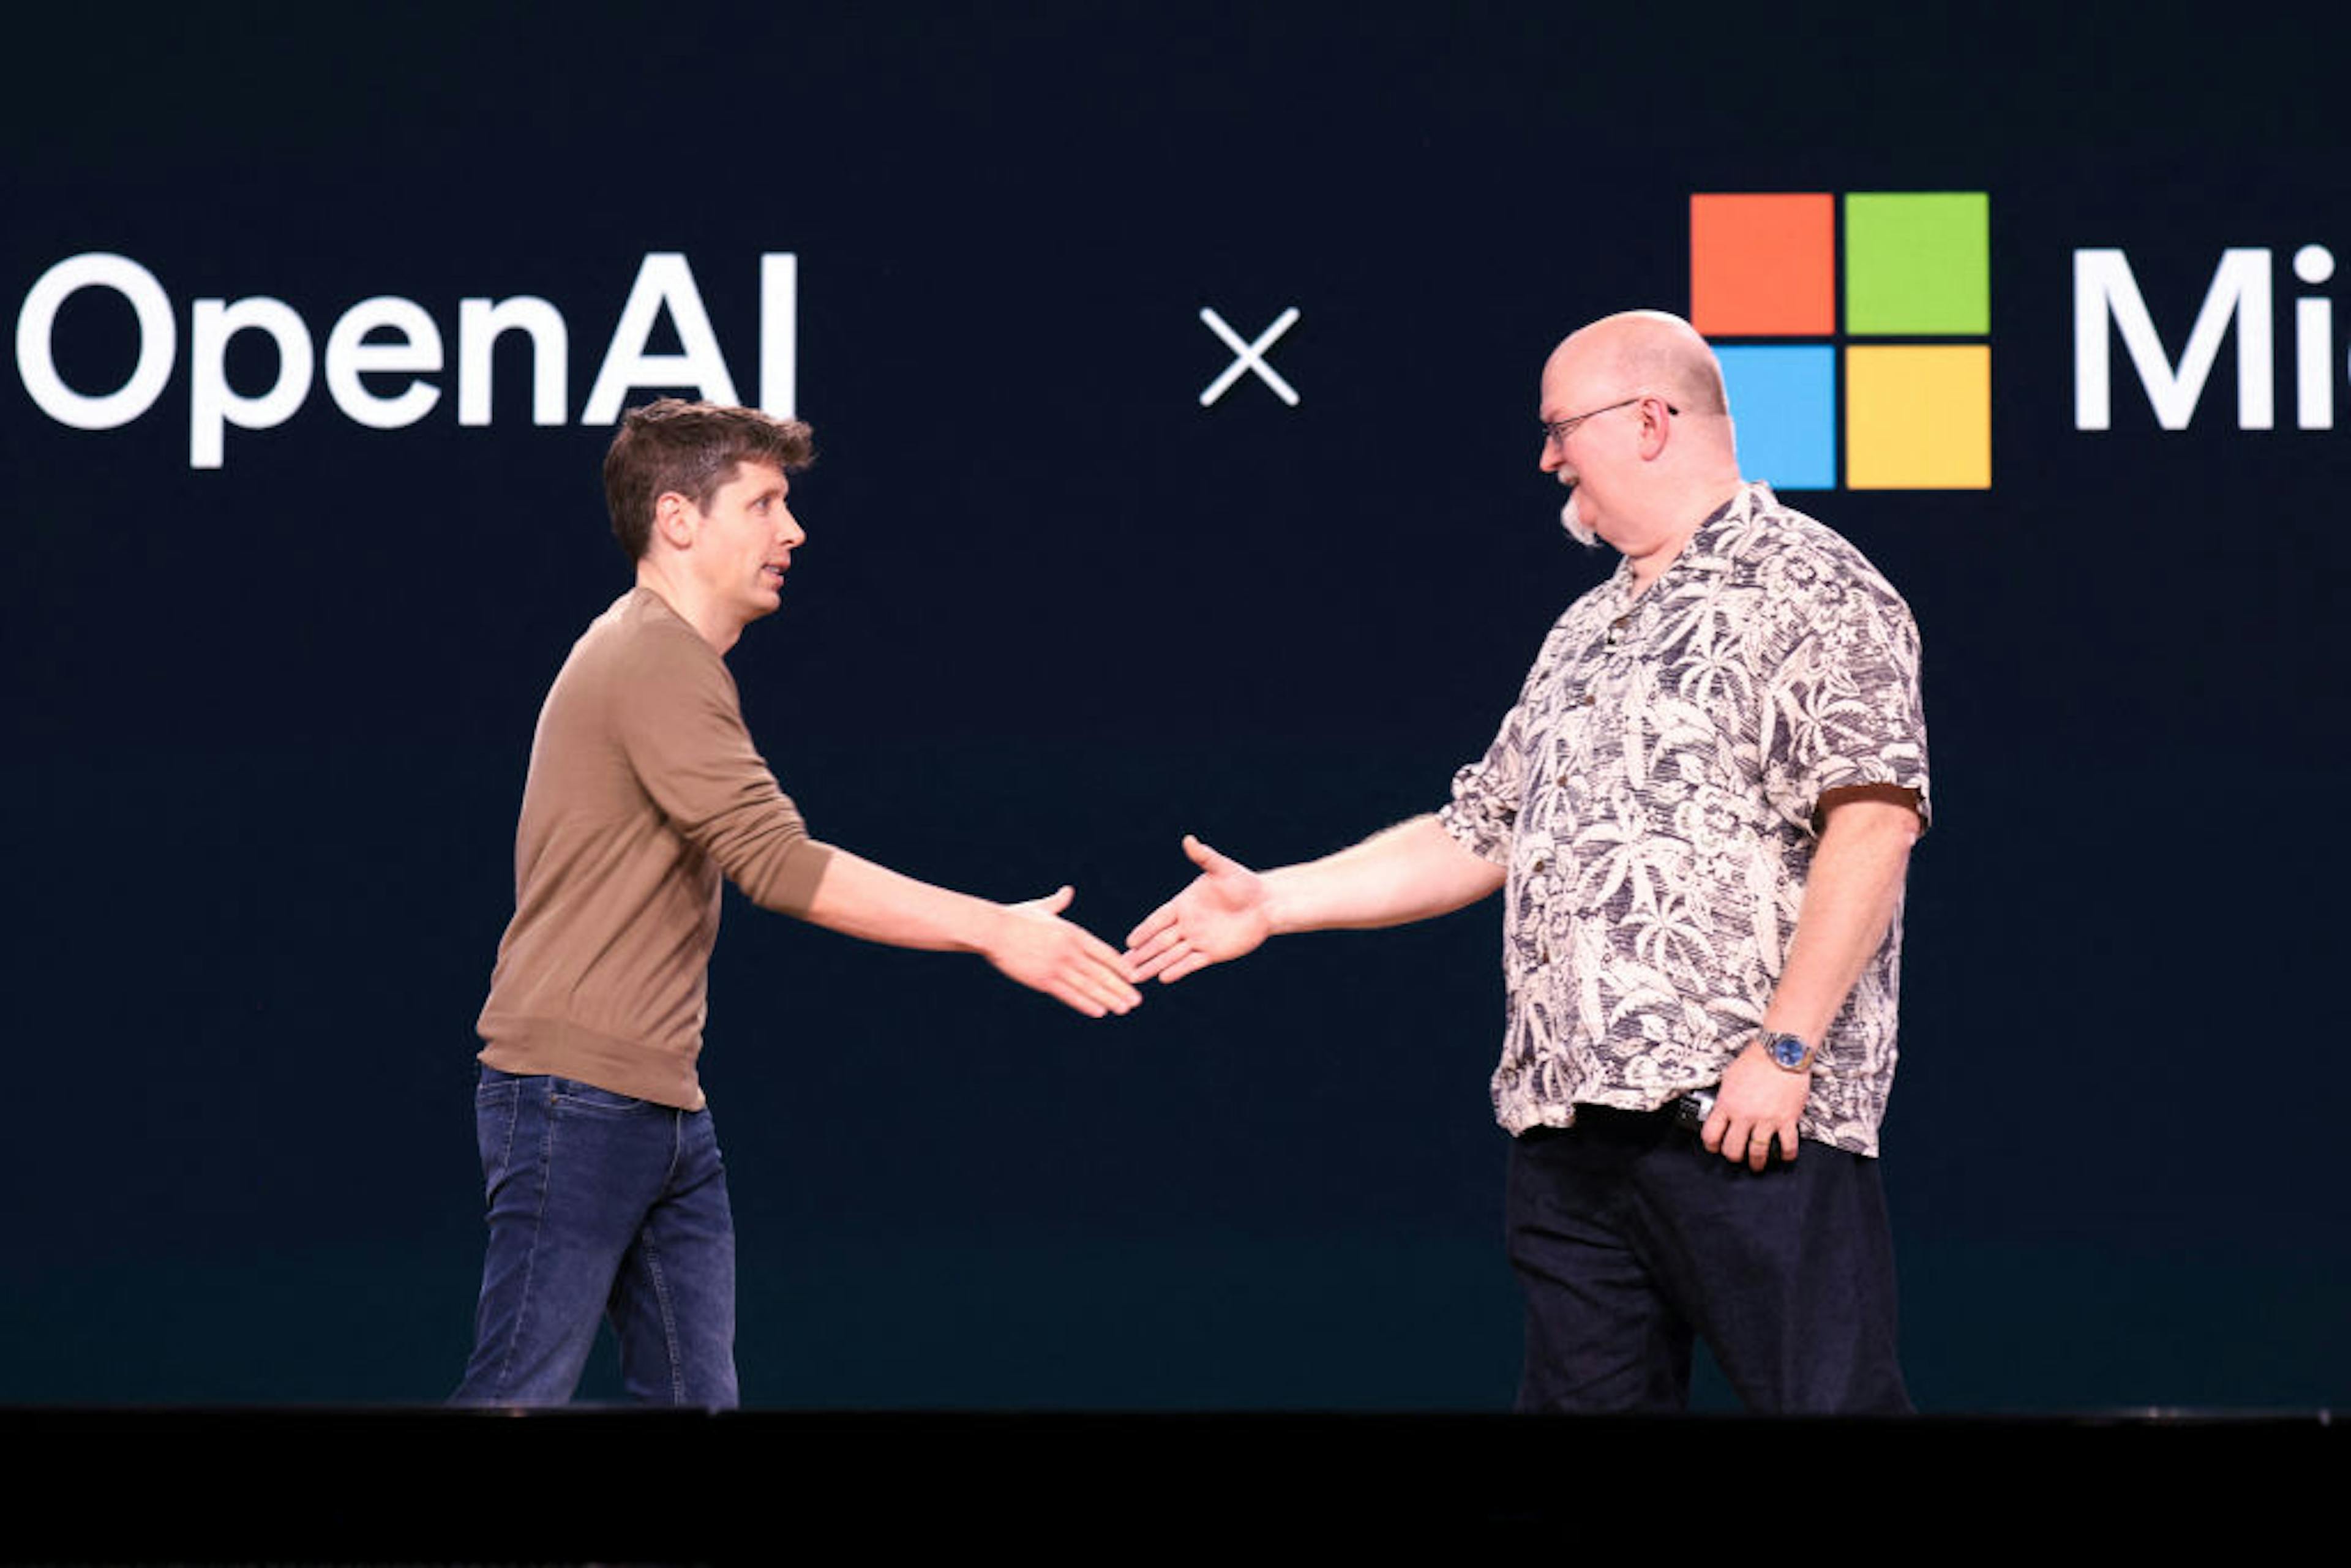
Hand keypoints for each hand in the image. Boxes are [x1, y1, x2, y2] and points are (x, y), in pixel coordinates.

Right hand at [987, 886, 1142, 1017]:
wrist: (993, 930)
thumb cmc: (1015, 918)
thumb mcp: (1041, 908)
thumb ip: (1058, 903)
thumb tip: (1068, 891)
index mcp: (1073, 932)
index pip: (1105, 952)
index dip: (1121, 966)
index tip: (1134, 976)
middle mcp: (1070, 950)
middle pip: (1102, 972)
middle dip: (1121, 988)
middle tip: (1137, 1001)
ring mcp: (1058, 966)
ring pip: (1090, 986)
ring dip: (1109, 999)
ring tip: (1124, 1009)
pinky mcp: (1043, 980)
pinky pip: (1070, 995)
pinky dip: (1086, 1003)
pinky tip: (1100, 1011)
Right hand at [1123, 835, 1271, 983]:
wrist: (1266, 904)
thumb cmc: (1243, 883)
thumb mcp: (1222, 869)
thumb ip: (1204, 857)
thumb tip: (1189, 839)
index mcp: (1184, 904)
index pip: (1158, 919)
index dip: (1143, 930)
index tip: (1128, 941)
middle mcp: (1187, 924)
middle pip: (1159, 941)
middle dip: (1141, 953)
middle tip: (1122, 965)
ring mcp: (1198, 940)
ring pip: (1170, 955)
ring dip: (1153, 965)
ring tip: (1135, 977)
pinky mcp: (1212, 953)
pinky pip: (1191, 963)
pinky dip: (1177, 970)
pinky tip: (1162, 978)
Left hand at [1701, 1038, 1808, 1170]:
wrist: (1781, 1052)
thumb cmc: (1755, 1061)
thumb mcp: (1729, 1078)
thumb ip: (1725, 1098)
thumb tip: (1720, 1110)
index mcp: (1727, 1105)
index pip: (1711, 1135)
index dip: (1711, 1145)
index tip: (1715, 1146)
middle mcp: (1745, 1116)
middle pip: (1733, 1149)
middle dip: (1733, 1156)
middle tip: (1737, 1155)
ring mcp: (1767, 1120)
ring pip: (1757, 1153)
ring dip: (1757, 1163)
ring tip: (1758, 1164)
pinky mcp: (1787, 1120)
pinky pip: (1788, 1146)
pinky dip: (1787, 1155)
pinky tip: (1785, 1155)